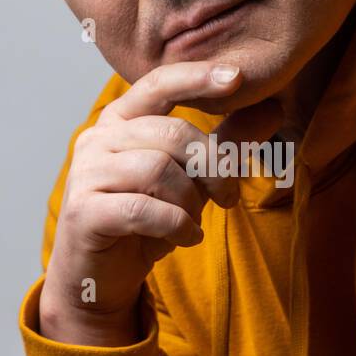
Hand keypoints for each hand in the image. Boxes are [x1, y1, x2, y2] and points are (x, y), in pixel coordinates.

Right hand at [40, 59, 281, 340]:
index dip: (198, 77)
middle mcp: (97, 139)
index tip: (238, 78)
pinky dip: (176, 225)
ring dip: (191, 199)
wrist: (99, 277)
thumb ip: (224, 143)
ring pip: (157, 169)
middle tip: (229, 197)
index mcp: (120, 120)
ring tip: (195, 220)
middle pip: (171, 133)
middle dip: (212, 166)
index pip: (159, 84)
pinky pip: (142, 209)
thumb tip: (272, 108)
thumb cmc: (143, 222)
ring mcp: (85, 174)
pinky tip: (187, 236)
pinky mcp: (83, 212)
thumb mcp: (191, 178)